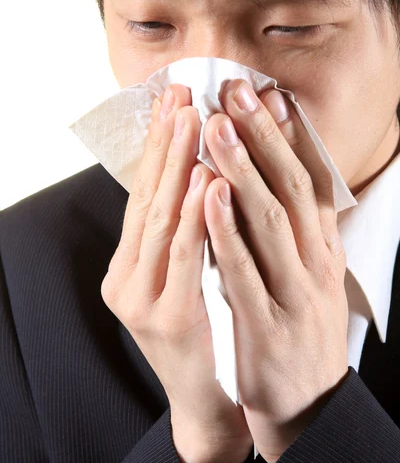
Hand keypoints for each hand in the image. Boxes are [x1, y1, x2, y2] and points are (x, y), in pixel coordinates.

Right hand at [101, 84, 253, 462]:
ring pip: (158, 220)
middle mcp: (124, 275)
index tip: (175, 99)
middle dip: (166, 143)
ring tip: (192, 121)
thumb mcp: (178, 271)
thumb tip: (195, 169)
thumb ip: (179, 228)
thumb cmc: (195, 322)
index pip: (143, 192)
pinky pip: (182, 257)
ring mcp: (140, 297)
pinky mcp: (166, 316)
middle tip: (181, 94)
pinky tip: (205, 179)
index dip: (159, 145)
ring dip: (176, 167)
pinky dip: (193, 215)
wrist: (199, 390)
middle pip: (146, 197)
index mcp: (128, 261)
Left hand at [203, 80, 348, 461]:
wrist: (310, 402)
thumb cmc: (300, 327)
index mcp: (325, 249)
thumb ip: (300, 229)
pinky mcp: (267, 324)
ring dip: (244, 169)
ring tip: (218, 125)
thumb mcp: (313, 273)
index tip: (270, 95)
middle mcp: (316, 263)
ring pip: (271, 221)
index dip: (293, 136)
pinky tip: (209, 195)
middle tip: (237, 91)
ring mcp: (295, 293)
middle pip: (292, 188)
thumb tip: (282, 178)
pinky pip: (245, 271)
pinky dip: (228, 230)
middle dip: (264, 136)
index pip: (312, 182)